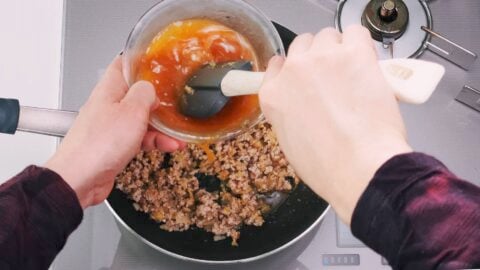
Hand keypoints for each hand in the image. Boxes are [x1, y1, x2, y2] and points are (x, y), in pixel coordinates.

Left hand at [46, 56, 184, 208]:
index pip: (123, 64)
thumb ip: (145, 93)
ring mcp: (111, 126)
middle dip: (159, 99)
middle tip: (176, 101)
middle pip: (137, 93)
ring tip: (179, 133)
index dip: (141, 60)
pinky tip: (170, 146)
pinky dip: (155, 141)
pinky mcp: (115, 145)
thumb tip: (152, 89)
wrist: (80, 179)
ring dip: (162, 125)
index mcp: (109, 89)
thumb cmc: (100, 144)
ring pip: (142, 118)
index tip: (159, 60)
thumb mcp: (132, 111)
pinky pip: (140, 138)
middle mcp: (109, 105)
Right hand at [259, 25, 411, 224]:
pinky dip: (362, 44)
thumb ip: (291, 113)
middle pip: (303, 45)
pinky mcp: (354, 53)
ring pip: (328, 36)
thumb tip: (308, 104)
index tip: (307, 76)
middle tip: (335, 75)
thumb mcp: (291, 143)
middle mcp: (293, 70)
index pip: (278, 64)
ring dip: (339, 48)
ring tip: (354, 70)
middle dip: (317, 57)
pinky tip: (368, 63)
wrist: (359, 166)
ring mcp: (322, 58)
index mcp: (273, 95)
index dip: (295, 69)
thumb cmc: (327, 166)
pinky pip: (356, 32)